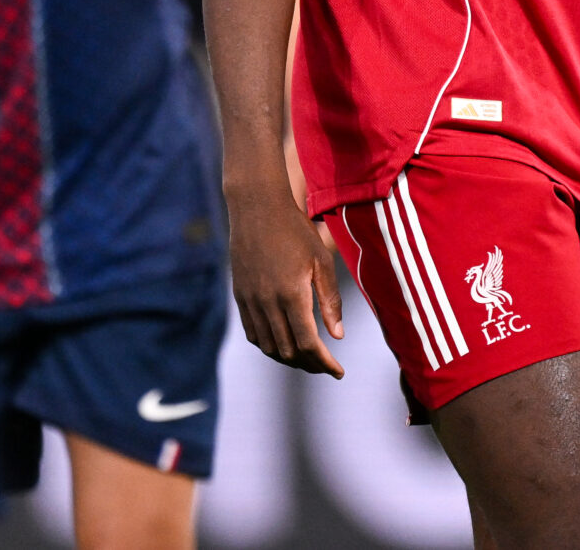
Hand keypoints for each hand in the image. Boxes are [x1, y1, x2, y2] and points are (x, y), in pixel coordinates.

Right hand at [227, 184, 344, 376]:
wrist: (257, 208)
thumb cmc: (296, 230)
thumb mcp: (321, 261)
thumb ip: (330, 300)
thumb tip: (338, 336)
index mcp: (291, 294)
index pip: (308, 344)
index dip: (324, 363)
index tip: (339, 371)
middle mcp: (267, 302)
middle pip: (288, 351)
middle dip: (310, 364)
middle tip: (327, 366)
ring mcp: (250, 300)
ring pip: (268, 347)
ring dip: (289, 359)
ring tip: (308, 359)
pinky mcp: (240, 296)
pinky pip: (253, 333)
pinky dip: (269, 346)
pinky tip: (283, 344)